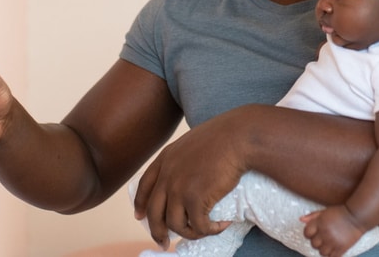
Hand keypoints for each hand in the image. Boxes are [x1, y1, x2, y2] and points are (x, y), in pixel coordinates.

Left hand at [133, 106, 252, 247]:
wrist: (237, 137)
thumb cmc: (223, 135)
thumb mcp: (193, 141)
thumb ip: (184, 157)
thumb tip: (188, 173)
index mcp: (166, 159)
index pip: (144, 186)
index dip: (141, 204)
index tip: (140, 217)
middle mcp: (167, 175)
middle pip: (154, 213)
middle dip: (157, 231)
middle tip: (164, 242)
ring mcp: (179, 188)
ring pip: (174, 224)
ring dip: (188, 233)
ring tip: (203, 231)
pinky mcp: (195, 199)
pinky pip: (198, 226)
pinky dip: (210, 230)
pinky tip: (221, 225)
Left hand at [301, 205, 365, 256]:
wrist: (357, 215)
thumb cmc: (340, 212)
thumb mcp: (324, 211)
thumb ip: (312, 216)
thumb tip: (301, 220)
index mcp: (319, 223)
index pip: (306, 233)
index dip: (309, 233)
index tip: (313, 233)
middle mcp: (325, 233)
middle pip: (313, 244)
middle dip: (317, 241)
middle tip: (323, 238)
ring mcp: (333, 241)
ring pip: (321, 252)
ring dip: (324, 249)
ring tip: (329, 243)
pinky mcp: (341, 248)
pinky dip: (331, 254)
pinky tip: (334, 248)